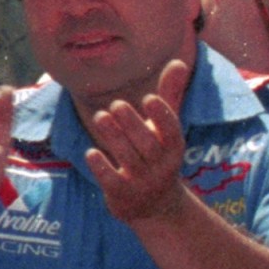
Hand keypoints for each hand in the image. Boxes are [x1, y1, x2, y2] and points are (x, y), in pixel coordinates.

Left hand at [85, 58, 190, 227]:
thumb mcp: (166, 129)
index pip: (172, 130)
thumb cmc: (158, 156)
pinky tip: (90, 153)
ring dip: (114, 138)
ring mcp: (143, 182)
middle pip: (148, 144)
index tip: (149, 98)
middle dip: (132, 124)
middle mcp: (161, 165)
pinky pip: (113, 182)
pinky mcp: (123, 195)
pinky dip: (102, 168)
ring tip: (100, 117)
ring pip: (129, 159)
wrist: (156, 207)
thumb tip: (178, 61)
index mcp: (173, 146)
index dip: (162, 116)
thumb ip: (170, 96)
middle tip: (116, 104)